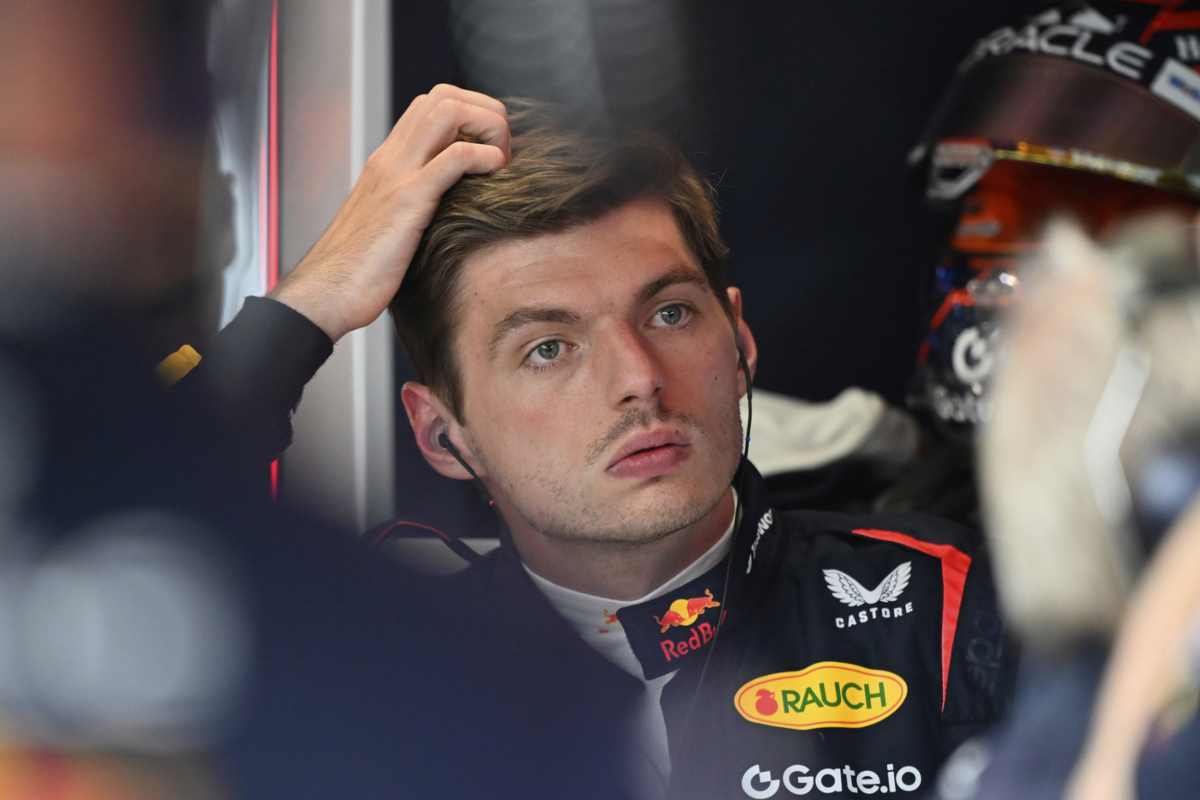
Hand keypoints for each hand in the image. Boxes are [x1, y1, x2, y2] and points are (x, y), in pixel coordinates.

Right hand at [271, 84, 509, 341]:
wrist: (325, 294)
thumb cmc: (358, 272)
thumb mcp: (390, 227)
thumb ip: (412, 208)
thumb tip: (444, 214)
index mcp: (388, 163)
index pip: (432, 106)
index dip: (472, 116)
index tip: (492, 152)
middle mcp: (391, 159)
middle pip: (442, 97)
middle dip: (484, 113)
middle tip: (503, 154)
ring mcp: (397, 176)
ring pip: (447, 111)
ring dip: (487, 127)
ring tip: (501, 162)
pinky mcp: (407, 202)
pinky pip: (452, 158)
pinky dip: (483, 156)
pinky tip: (495, 173)